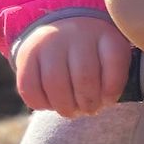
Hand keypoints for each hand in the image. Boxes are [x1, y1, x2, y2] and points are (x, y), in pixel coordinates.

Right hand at [14, 14, 134, 116]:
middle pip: (84, 78)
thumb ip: (116, 77)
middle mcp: (78, 33)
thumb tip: (107, 102)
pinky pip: (29, 87)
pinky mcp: (27, 54)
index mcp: (106, 34)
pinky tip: (51, 104)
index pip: (115, 62)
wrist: (60, 32)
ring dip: (65, 107)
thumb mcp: (112, 57)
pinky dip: (41, 104)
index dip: (113, 90)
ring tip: (72, 111)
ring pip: (55, 84)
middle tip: (89, 110)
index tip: (109, 101)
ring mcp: (50, 42)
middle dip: (88, 103)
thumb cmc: (93, 55)